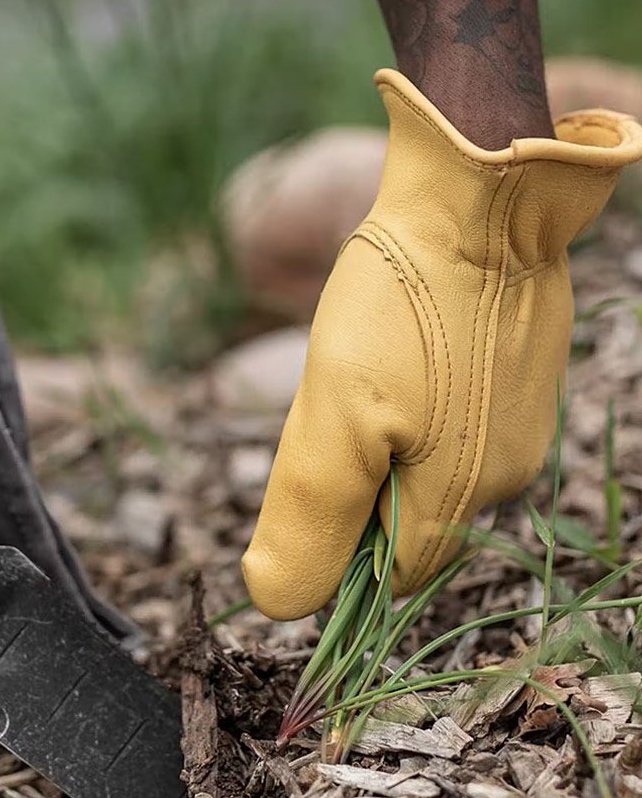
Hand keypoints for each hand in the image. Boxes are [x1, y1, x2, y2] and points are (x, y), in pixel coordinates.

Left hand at [242, 70, 641, 619]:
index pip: (389, 575)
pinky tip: (395, 355)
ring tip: (362, 377)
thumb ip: (310, 517)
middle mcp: (507, 471)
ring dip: (381, 446)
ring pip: (426, 468)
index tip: (299, 497)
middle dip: (355, 491)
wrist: (479, 195)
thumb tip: (278, 602)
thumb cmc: (401, 307)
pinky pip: (451, 420)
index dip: (335, 557)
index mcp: (464, 494)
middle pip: (407, 521)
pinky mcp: (517, 372)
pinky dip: (410, 406)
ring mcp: (519, 418)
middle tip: (327, 417)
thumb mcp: (335, 419)